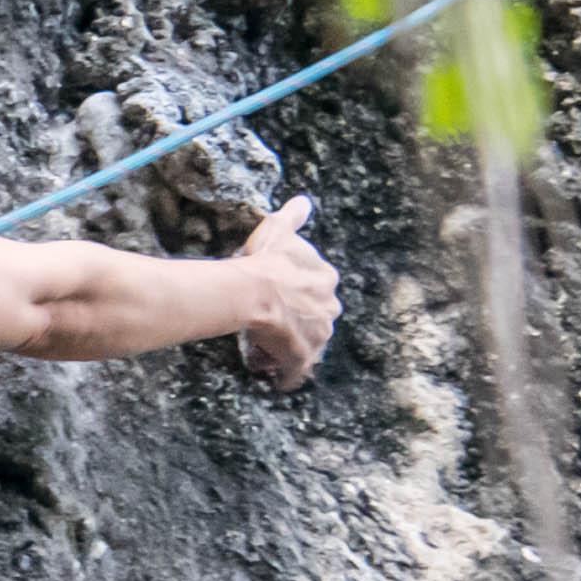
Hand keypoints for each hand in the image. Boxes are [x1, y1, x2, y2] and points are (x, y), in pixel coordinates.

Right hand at [233, 195, 339, 390]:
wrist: (252, 292)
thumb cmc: (264, 262)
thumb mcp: (279, 231)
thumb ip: (293, 217)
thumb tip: (302, 201)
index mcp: (326, 280)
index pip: (317, 289)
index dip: (296, 295)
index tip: (280, 298)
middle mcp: (329, 307)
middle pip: (316, 318)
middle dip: (298, 323)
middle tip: (271, 324)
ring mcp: (317, 334)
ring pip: (308, 344)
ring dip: (290, 348)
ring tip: (267, 349)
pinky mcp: (302, 356)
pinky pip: (297, 372)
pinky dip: (288, 377)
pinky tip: (278, 380)